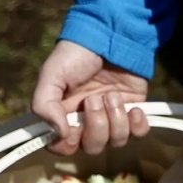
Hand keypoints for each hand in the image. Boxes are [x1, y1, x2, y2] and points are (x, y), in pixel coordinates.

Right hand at [30, 40, 149, 155]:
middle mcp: (86, 122)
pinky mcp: (133, 112)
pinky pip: (138, 134)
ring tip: (113, 94)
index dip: (68, 144)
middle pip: (92, 147)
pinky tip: (134, 108)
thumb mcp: (52, 74)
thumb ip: (45, 105)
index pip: (62, 147)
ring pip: (115, 142)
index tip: (71, 129)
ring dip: (116, 119)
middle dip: (96, 126)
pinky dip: (137, 125)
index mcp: (63, 115)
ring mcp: (111, 118)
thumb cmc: (76, 54)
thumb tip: (59, 134)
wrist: (110, 34)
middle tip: (96, 98)